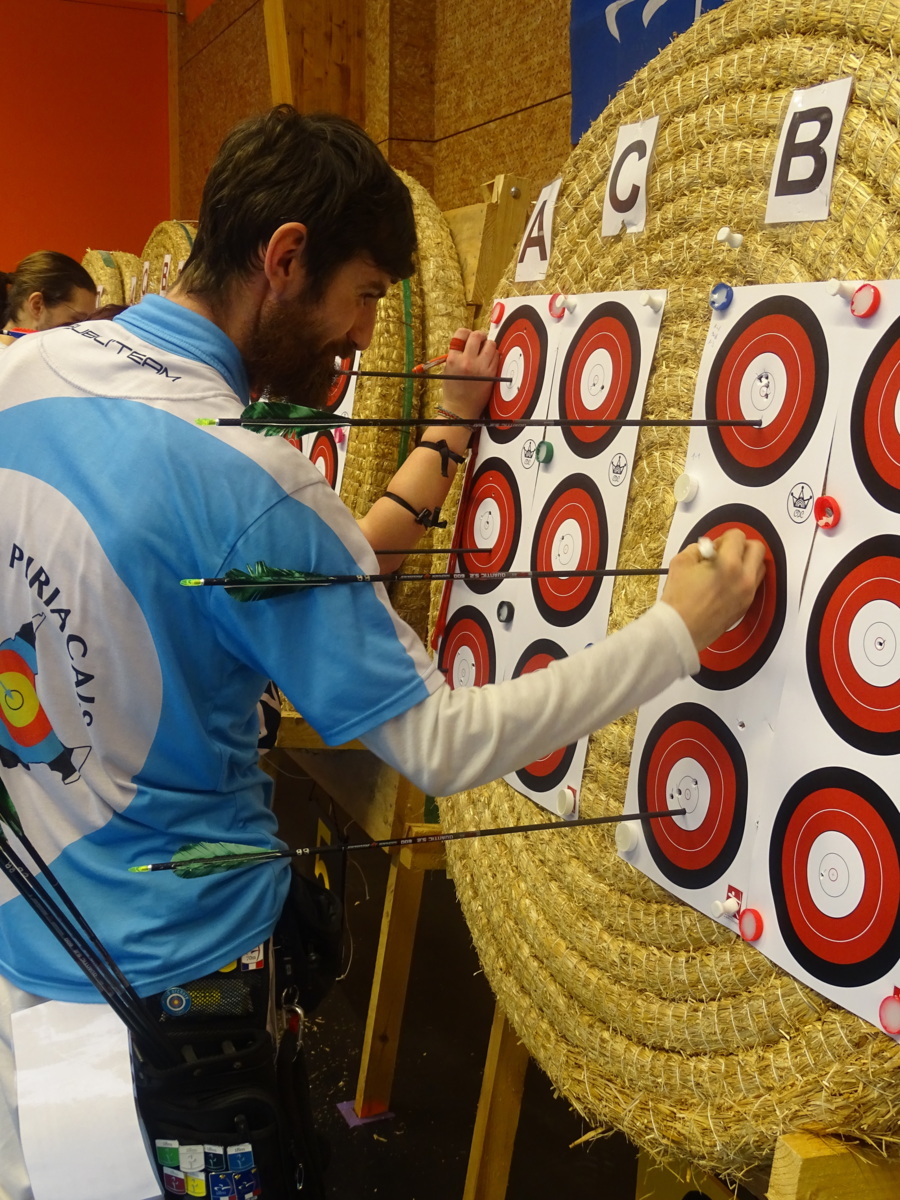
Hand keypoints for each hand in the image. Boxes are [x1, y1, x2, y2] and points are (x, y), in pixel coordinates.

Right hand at [440, 328, 498, 423]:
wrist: (460, 409)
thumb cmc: (453, 390)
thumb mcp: (448, 369)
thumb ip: (456, 354)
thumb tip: (468, 342)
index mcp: (454, 359)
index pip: (461, 333)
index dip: (466, 333)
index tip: (468, 337)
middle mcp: (467, 361)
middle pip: (477, 335)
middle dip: (479, 336)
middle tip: (480, 341)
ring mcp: (481, 368)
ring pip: (491, 344)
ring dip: (488, 345)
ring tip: (485, 352)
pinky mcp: (492, 374)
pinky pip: (497, 356)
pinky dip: (494, 355)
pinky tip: (489, 361)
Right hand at [660, 528, 766, 652]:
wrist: (680, 630)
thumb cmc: (678, 600)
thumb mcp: (681, 562)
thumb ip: (698, 548)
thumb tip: (707, 548)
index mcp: (728, 564)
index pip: (738, 536)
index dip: (723, 537)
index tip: (714, 547)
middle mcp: (744, 579)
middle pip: (757, 548)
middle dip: (741, 546)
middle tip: (725, 553)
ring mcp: (747, 594)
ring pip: (760, 567)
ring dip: (747, 562)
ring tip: (727, 568)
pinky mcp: (746, 606)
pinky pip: (754, 584)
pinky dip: (744, 578)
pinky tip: (727, 583)